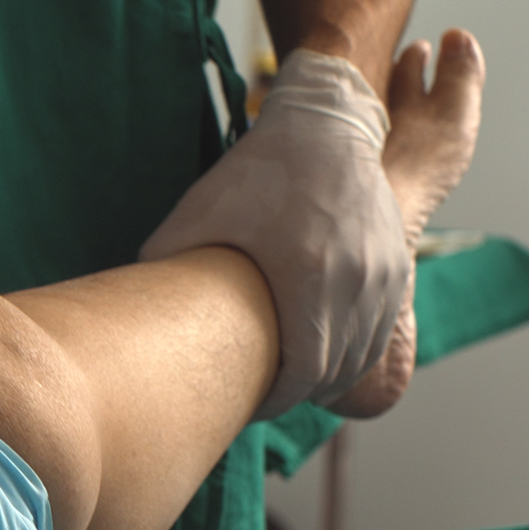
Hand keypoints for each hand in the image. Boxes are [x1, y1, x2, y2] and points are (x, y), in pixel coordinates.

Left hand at [140, 50, 409, 419]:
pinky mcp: (398, 265)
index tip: (248, 403)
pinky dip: (352, 353)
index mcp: (307, 276)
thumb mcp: (198, 215)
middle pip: (332, 373)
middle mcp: (355, 281)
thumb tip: (129, 307)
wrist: (327, 126)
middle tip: (260, 397)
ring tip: (288, 381)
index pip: (301, 373)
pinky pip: (379, 332)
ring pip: (360, 357)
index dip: (274, 400)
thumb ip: (164, 263)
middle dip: (296, 394)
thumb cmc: (257, 171)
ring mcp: (383, 275)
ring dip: (327, 379)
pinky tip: (322, 357)